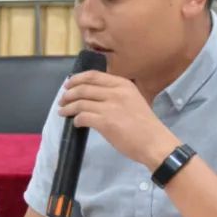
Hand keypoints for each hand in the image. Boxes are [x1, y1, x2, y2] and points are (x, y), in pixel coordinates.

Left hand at [59, 71, 177, 169]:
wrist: (154, 140)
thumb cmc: (144, 122)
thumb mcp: (133, 99)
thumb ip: (116, 94)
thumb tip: (94, 95)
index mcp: (123, 84)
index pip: (94, 76)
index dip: (78, 78)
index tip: (69, 83)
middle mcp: (116, 92)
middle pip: (84, 88)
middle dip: (69, 93)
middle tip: (62, 99)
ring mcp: (110, 107)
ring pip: (80, 102)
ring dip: (68, 107)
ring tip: (63, 111)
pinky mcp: (105, 122)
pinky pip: (83, 117)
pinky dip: (76, 119)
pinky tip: (76, 123)